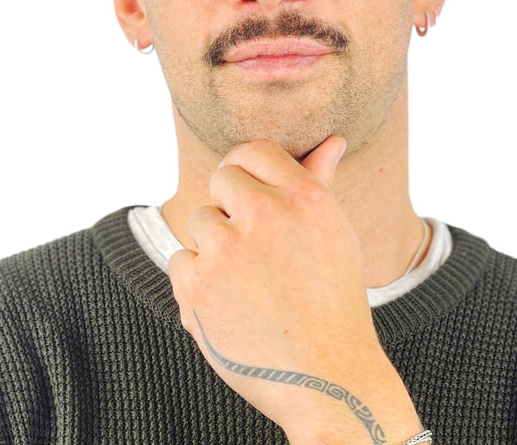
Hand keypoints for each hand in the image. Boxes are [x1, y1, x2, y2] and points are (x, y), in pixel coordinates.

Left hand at [168, 137, 420, 444]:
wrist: (327, 375)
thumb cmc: (334, 299)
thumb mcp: (335, 233)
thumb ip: (319, 180)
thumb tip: (330, 140)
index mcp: (303, 195)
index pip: (253, 150)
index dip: (246, 167)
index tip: (245, 186)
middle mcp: (265, 213)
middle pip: (222, 178)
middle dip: (231, 204)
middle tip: (252, 243)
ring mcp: (227, 248)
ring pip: (201, 220)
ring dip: (215, 246)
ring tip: (249, 282)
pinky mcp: (197, 284)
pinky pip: (181, 260)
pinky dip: (197, 281)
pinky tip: (229, 303)